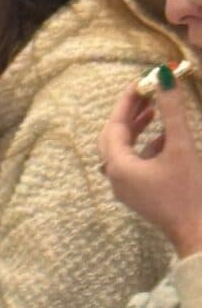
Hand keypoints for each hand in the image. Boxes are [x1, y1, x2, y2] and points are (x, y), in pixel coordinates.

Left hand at [98, 80, 201, 257]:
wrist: (196, 231)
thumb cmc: (188, 191)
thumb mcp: (181, 145)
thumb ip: (172, 110)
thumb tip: (164, 76)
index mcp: (119, 166)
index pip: (115, 125)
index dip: (127, 101)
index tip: (141, 81)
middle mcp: (116, 178)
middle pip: (113, 137)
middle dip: (129, 114)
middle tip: (145, 94)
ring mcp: (126, 188)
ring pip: (124, 150)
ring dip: (137, 130)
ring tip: (156, 111)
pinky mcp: (138, 194)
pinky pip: (134, 164)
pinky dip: (146, 147)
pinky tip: (167, 137)